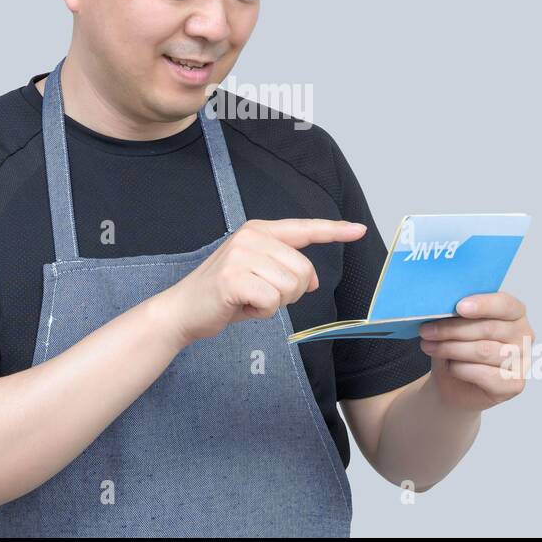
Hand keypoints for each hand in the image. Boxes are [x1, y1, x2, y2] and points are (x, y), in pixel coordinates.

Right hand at [157, 219, 367, 347]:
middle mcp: (251, 236)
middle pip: (303, 269)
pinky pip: (272, 301)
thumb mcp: (259, 275)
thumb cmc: (224, 295)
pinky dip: (261, 312)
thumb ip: (287, 269)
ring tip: (248, 299)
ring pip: (290, 287)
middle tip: (260, 296)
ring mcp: (241, 255)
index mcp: (259, 230)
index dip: (334, 231)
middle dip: (289, 292)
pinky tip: (241, 307)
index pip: (304, 228)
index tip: (358, 229)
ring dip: (273, 303)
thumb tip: (312, 280)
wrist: (182, 310)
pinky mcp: (234, 278)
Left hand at [417, 292, 533, 412]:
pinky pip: (483, 374)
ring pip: (483, 351)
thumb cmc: (457, 347)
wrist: (453, 383)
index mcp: (515, 313)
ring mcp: (522, 361)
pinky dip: (460, 369)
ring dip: (450, 348)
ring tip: (429, 346)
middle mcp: (524, 335)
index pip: (505, 304)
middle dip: (452, 329)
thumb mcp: (455, 324)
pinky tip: (449, 366)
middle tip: (426, 330)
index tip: (459, 306)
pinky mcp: (514, 384)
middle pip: (488, 328)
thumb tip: (441, 303)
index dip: (483, 305)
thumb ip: (457, 312)